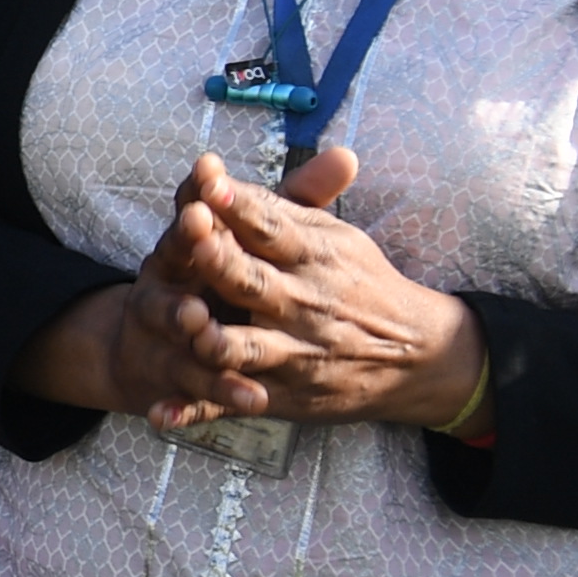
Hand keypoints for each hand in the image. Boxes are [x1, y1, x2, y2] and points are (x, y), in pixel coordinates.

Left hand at [140, 146, 488, 432]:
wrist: (417, 356)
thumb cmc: (358, 282)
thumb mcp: (336, 236)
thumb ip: (295, 199)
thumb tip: (258, 163)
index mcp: (310, 257)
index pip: (269, 227)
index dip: (237, 205)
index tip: (208, 179)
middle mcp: (299, 305)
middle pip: (251, 282)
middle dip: (221, 261)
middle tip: (191, 235)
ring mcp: (288, 353)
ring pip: (243, 349)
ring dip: (213, 340)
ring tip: (188, 327)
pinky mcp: (278, 394)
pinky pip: (229, 404)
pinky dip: (194, 411)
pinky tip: (161, 414)